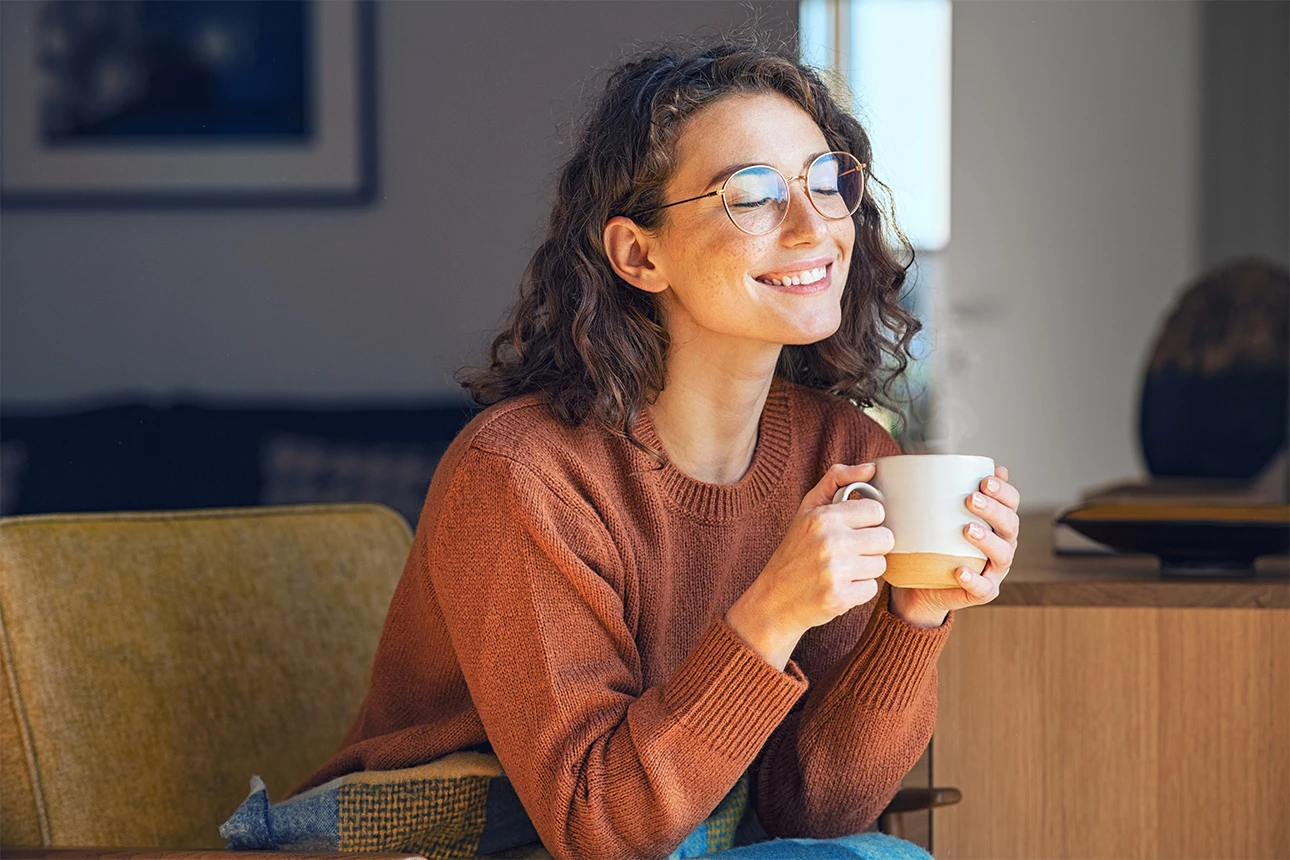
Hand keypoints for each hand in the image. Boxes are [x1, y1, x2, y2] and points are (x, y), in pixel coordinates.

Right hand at [726, 462, 892, 669]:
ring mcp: (834, 571)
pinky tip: (839, 587)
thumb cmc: (795, 551)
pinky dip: (858, 591)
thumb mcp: (807, 509)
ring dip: (865, 570)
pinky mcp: (839, 597)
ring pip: (881, 565)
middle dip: (871, 547)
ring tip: (842, 570)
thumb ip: (837, 480)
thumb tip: (871, 467)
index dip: (868, 522)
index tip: (852, 530)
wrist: (773, 599)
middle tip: (849, 552)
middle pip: (885, 538)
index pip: (877, 511)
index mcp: (823, 517)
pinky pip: (872, 589)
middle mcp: (829, 541)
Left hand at [888, 465, 1020, 627]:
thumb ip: (937, 490)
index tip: (985, 480)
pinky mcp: (982, 591)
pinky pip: (983, 588)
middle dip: (994, 509)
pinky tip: (960, 570)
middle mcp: (1001, 543)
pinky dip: (974, 579)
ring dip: (988, 540)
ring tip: (967, 529)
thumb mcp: (932, 514)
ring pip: (1003, 554)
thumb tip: (929, 458)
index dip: (1004, 491)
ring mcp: (994, 570)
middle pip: (1010, 524)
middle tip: (970, 499)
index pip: (1011, 502)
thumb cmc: (930, 542)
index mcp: (995, 521)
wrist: (920, 584)